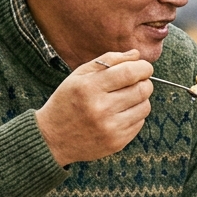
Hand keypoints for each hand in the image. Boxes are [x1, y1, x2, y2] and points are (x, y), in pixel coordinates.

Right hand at [36, 50, 153, 166]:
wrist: (51, 139)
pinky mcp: (117, 142)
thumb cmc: (67, 101)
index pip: (129, 73)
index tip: (144, 67)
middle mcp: (100, 109)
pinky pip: (140, 122)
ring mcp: (110, 128)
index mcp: (89, 88)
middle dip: (145, 82)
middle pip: (142, 90)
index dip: (143, 67)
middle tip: (137, 82)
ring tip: (126, 98)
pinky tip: (120, 114)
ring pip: (145, 106)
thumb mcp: (79, 75)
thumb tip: (136, 54)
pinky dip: (135, 115)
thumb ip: (108, 60)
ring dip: (141, 99)